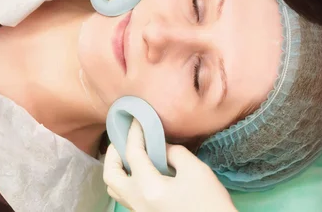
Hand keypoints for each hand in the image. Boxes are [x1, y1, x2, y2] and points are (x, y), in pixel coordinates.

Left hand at [103, 120, 236, 211]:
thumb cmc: (211, 203)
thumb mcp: (196, 170)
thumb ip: (174, 153)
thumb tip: (159, 146)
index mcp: (149, 188)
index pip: (133, 153)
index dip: (134, 132)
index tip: (136, 118)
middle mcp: (137, 201)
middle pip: (110, 174)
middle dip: (113, 153)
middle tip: (124, 138)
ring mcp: (139, 211)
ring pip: (114, 188)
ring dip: (117, 168)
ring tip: (129, 153)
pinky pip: (126, 195)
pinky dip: (126, 178)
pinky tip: (140, 170)